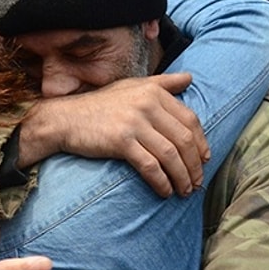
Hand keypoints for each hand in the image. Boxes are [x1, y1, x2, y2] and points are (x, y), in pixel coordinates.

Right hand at [18, 73, 208, 196]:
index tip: (203, 160)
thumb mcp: (131, 87)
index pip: (190, 120)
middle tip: (196, 181)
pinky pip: (150, 166)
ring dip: (182, 177)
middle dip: (194, 165)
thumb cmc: (99, 105)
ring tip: (184, 191)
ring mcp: (134, 123)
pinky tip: (164, 192)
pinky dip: (162, 182)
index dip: (201, 143)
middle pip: (184, 140)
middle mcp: (147, 105)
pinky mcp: (121, 141)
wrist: (64, 119)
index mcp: (153, 92)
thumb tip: (190, 78)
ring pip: (171, 155)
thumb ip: (162, 83)